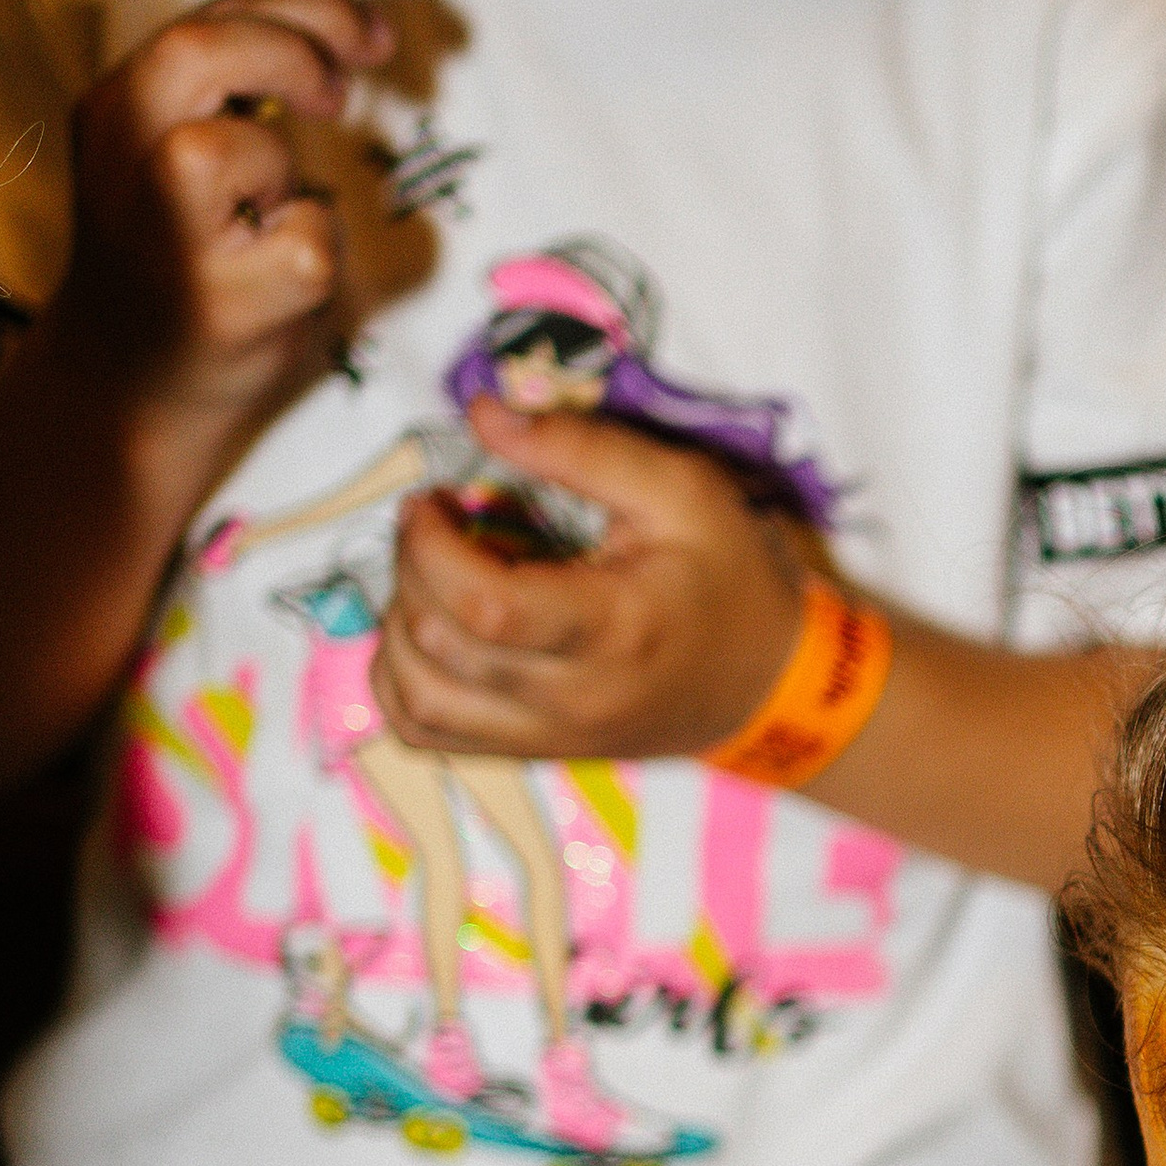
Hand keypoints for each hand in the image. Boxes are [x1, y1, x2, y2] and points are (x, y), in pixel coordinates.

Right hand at [52, 0, 388, 432]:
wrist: (135, 385)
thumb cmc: (181, 260)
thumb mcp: (178, 151)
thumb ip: (235, 91)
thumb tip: (343, 36)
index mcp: (116, 109)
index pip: (207, 20)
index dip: (302, 9)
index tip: (366, 33)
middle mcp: (124, 160)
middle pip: (201, 52)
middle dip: (294, 51)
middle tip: (340, 93)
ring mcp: (168, 236)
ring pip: (250, 151)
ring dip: (287, 169)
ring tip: (270, 209)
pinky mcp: (224, 306)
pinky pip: (310, 245)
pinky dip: (317, 248)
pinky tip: (280, 275)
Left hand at [374, 400, 808, 760]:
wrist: (768, 686)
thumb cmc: (729, 580)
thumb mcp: (680, 489)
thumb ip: (581, 446)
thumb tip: (483, 413)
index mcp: (612, 629)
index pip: (482, 604)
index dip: (430, 545)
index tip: (436, 500)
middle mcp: (572, 698)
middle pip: (438, 644)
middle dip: (410, 567)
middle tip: (434, 523)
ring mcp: (548, 736)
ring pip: (417, 701)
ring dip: (398, 629)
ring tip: (429, 580)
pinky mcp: (533, 751)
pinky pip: (427, 736)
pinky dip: (399, 686)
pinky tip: (423, 637)